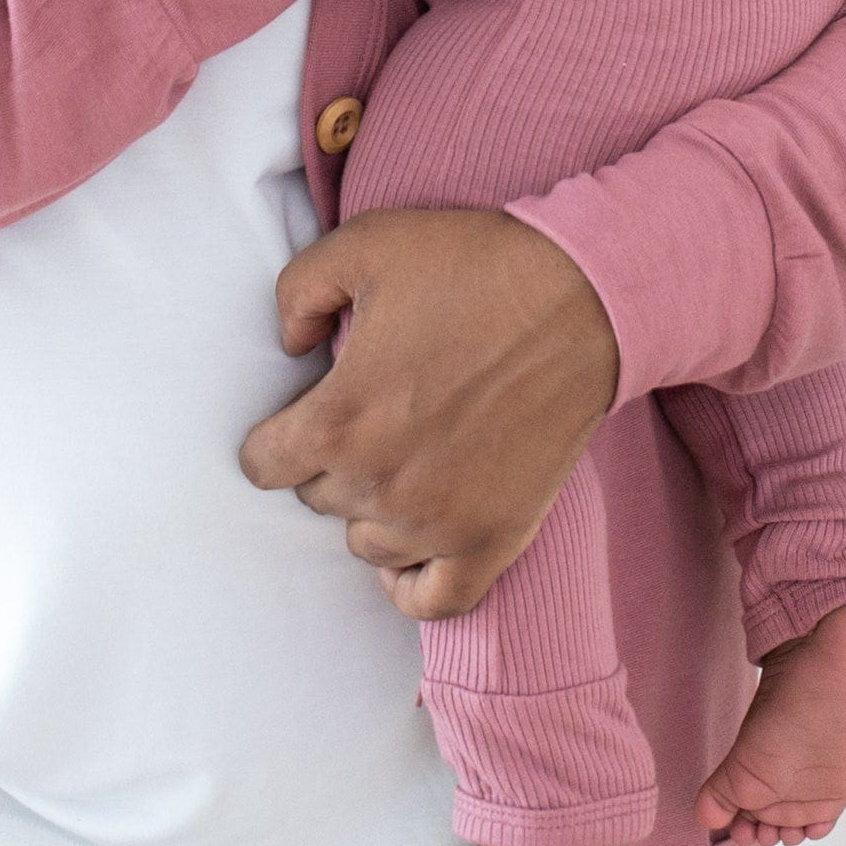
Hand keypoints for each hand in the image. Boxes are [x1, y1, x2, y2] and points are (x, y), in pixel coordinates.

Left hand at [237, 207, 619, 617]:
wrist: (581, 298)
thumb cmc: (472, 266)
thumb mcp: (363, 244)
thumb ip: (298, 292)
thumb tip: (288, 345)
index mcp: (337, 421)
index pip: (263, 464)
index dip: (273, 434)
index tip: (300, 412)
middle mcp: (380, 487)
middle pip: (317, 498)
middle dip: (328, 458)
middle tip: (366, 413)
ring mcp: (439, 524)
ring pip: (366, 544)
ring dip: (370, 506)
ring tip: (397, 457)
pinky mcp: (494, 541)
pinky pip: (432, 601)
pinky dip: (412, 580)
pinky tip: (414, 543)